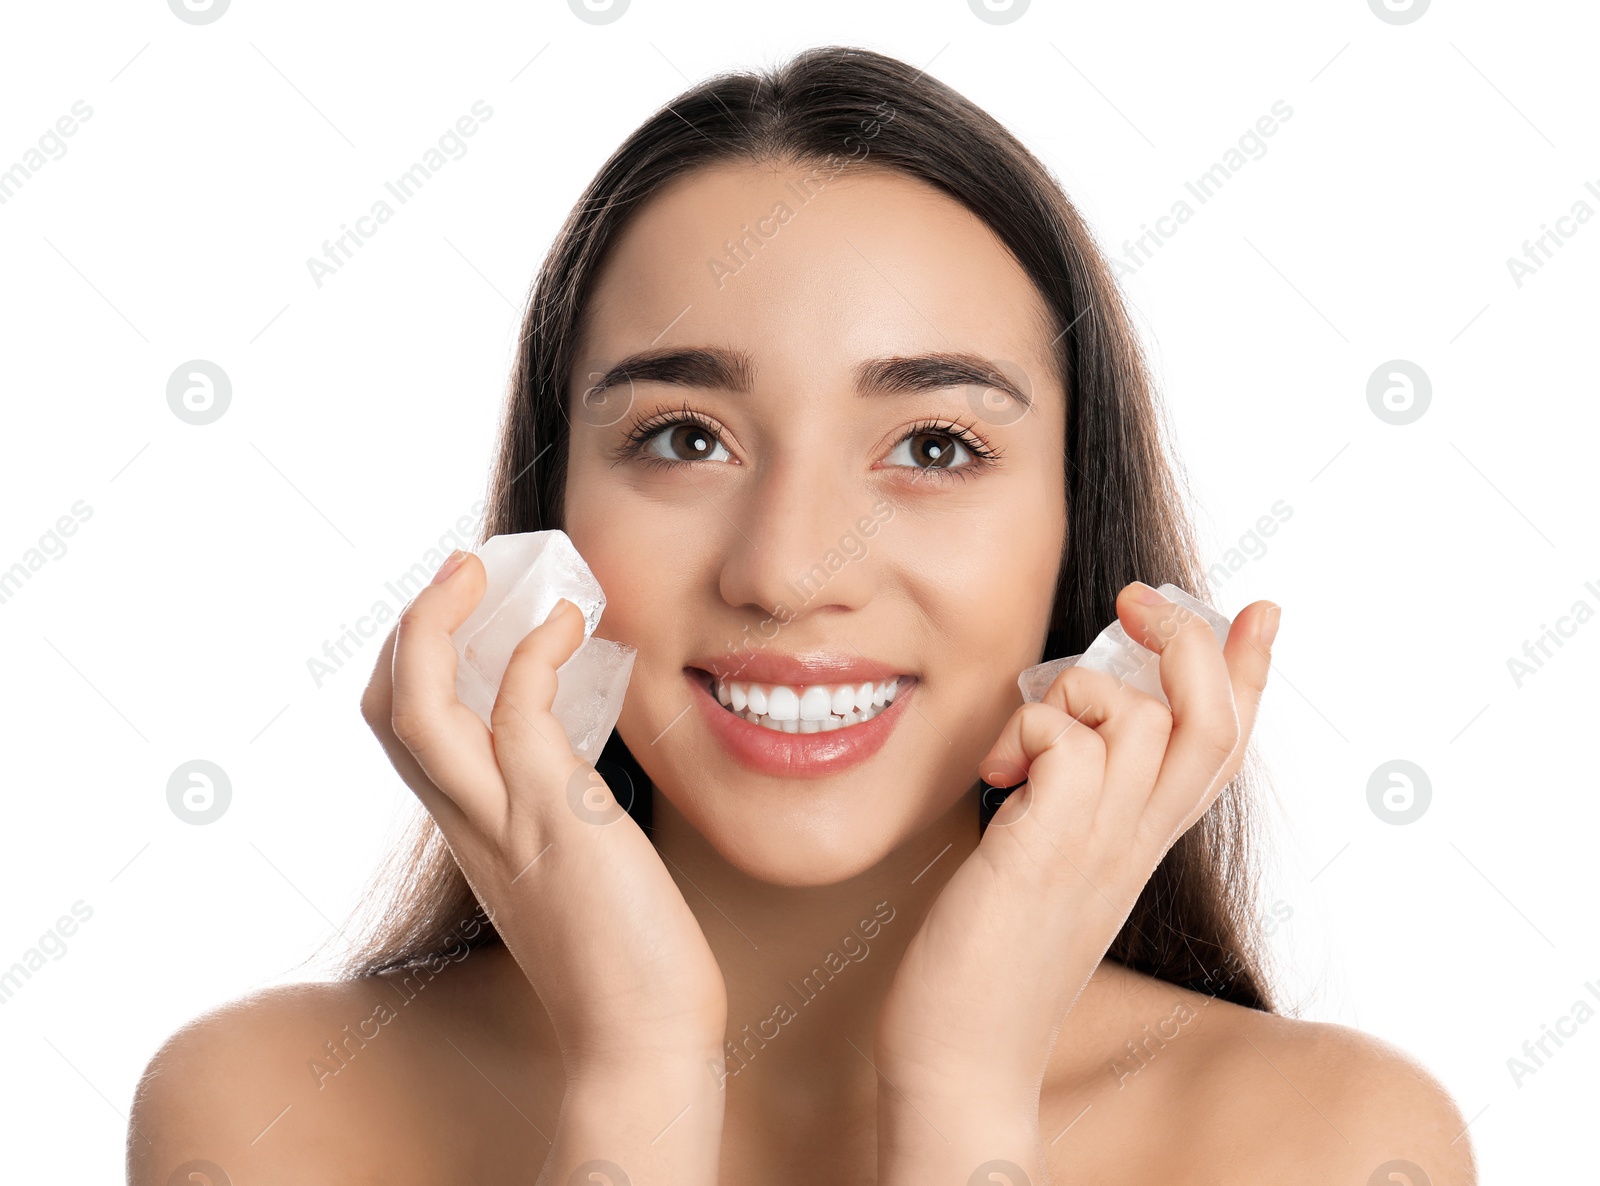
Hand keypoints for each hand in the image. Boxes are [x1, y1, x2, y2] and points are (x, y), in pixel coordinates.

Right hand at [360, 552, 727, 1078]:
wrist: (641, 1035)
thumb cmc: (622, 957)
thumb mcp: (567, 871)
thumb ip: (554, 819)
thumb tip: (579, 772)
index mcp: (469, 831)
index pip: (401, 732)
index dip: (414, 661)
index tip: (460, 610)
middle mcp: (467, 822)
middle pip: (385, 709)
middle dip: (410, 628)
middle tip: (460, 573)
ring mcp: (503, 818)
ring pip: (416, 708)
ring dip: (435, 624)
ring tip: (476, 568)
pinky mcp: (555, 816)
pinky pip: (518, 710)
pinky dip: (536, 650)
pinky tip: (572, 622)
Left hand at [874, 583, 1277, 1110]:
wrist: (963, 1059)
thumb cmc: (988, 961)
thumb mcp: (1047, 866)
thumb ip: (1069, 804)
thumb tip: (1054, 742)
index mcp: (1142, 843)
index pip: (1225, 747)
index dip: (1250, 673)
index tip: (1258, 610)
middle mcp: (1137, 841)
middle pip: (1214, 718)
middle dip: (1190, 640)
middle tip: (1133, 606)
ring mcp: (1101, 845)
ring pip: (1142, 715)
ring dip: (1074, 693)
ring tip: (1019, 747)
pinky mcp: (1049, 847)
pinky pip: (1069, 741)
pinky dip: (1029, 730)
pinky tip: (995, 775)